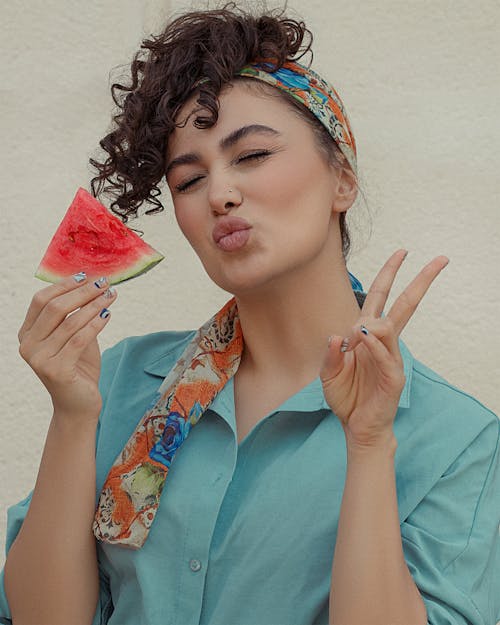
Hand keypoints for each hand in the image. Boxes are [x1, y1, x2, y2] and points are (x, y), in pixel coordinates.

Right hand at [17, 274, 117, 422]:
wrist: (79, 404)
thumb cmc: (78, 368)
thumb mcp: (74, 336)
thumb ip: (77, 314)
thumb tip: (93, 283)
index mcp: (27, 333)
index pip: (41, 300)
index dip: (65, 285)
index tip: (88, 275)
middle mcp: (27, 345)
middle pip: (54, 308)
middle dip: (82, 292)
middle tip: (104, 283)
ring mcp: (39, 359)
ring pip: (70, 323)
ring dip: (93, 305)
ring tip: (111, 296)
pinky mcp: (56, 370)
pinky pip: (79, 339)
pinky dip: (96, 324)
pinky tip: (108, 314)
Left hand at [320, 249, 448, 449]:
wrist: (356, 426)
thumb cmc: (346, 396)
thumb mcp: (328, 372)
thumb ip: (330, 354)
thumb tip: (337, 335)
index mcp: (367, 335)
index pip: (381, 298)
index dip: (390, 274)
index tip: (402, 252)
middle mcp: (382, 342)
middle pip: (404, 305)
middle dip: (419, 281)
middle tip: (440, 260)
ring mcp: (391, 358)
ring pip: (391, 327)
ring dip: (372, 323)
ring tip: (356, 335)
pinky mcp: (394, 377)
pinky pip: (386, 355)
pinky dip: (374, 344)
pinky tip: (363, 339)